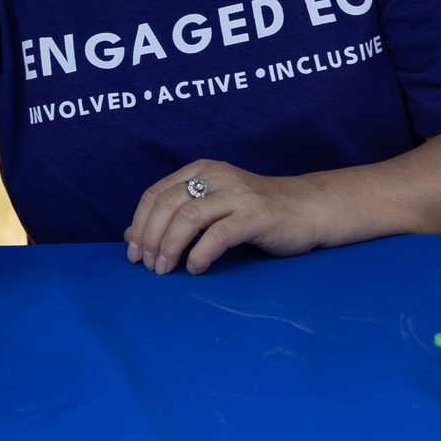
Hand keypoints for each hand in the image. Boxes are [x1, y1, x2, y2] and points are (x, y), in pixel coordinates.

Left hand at [125, 160, 325, 275]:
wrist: (308, 208)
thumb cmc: (255, 211)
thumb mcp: (213, 205)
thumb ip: (178, 214)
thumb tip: (134, 235)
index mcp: (200, 170)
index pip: (156, 193)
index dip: (139, 223)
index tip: (132, 250)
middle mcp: (215, 177)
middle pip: (167, 204)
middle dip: (150, 236)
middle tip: (146, 264)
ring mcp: (236, 195)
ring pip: (188, 217)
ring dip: (169, 246)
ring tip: (164, 269)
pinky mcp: (256, 216)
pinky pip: (218, 235)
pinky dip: (200, 254)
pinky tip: (194, 269)